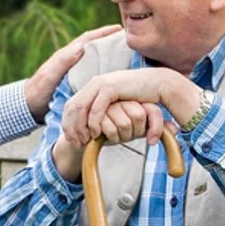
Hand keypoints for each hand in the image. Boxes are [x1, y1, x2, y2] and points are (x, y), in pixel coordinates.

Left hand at [24, 24, 125, 120]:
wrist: (29, 108)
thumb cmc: (38, 92)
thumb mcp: (50, 76)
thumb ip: (63, 62)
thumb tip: (80, 46)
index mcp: (66, 56)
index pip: (87, 39)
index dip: (102, 33)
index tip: (118, 28)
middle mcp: (72, 62)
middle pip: (94, 47)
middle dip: (109, 42)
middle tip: (127, 40)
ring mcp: (74, 73)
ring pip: (95, 60)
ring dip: (108, 56)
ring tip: (126, 56)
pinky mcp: (76, 84)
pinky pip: (93, 74)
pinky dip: (103, 72)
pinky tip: (114, 77)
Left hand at [51, 70, 174, 181]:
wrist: (156, 82)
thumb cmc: (138, 95)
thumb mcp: (116, 103)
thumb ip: (105, 110)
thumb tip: (92, 124)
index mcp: (93, 87)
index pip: (71, 106)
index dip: (68, 124)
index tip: (72, 140)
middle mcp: (94, 84)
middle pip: (72, 108)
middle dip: (71, 127)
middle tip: (76, 143)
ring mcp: (101, 84)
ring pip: (81, 108)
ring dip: (80, 127)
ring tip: (85, 141)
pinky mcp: (110, 87)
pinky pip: (96, 108)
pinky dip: (93, 122)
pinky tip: (95, 133)